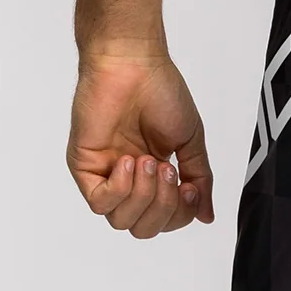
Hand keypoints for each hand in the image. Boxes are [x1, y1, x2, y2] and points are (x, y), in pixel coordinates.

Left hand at [67, 51, 214, 237]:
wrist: (133, 62)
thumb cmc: (160, 90)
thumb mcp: (190, 143)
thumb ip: (200, 180)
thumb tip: (206, 215)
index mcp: (153, 176)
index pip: (165, 220)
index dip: (180, 214)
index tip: (189, 187)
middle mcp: (127, 179)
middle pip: (143, 228)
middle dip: (163, 207)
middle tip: (168, 170)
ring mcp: (105, 174)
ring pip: (121, 221)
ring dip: (143, 195)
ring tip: (148, 160)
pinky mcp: (84, 165)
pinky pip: (100, 203)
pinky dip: (119, 188)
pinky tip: (128, 161)